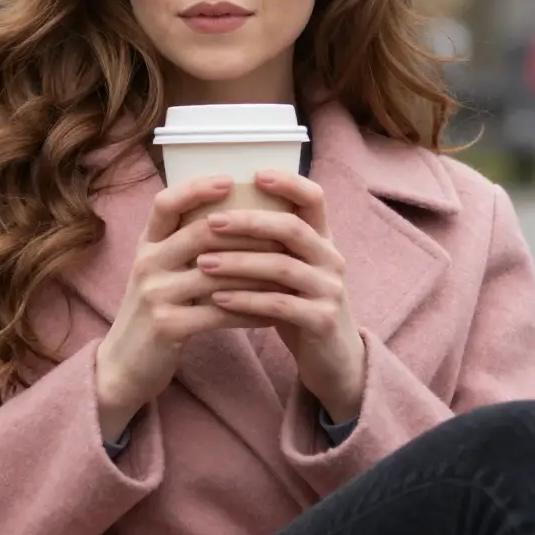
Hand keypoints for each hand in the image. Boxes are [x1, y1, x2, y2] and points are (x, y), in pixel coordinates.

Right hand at [93, 176, 282, 440]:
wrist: (123, 366)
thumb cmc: (154, 312)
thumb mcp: (159, 273)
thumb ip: (183, 246)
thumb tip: (233, 214)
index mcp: (146, 245)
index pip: (165, 203)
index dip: (196, 188)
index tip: (231, 179)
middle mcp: (146, 263)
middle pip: (198, 233)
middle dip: (244, 229)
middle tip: (283, 228)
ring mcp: (154, 295)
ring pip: (216, 274)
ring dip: (256, 271)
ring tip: (289, 268)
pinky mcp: (167, 326)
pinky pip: (219, 313)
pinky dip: (250, 311)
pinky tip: (274, 313)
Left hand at [194, 169, 366, 423]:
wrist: (332, 359)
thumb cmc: (299, 307)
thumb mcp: (289, 270)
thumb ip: (269, 244)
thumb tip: (216, 210)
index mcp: (323, 240)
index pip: (314, 198)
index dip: (288, 182)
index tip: (254, 175)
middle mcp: (332, 259)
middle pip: (292, 228)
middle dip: (249, 222)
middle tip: (210, 221)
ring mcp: (330, 290)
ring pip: (283, 267)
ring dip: (239, 263)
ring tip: (202, 263)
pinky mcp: (322, 321)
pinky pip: (280, 306)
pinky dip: (246, 301)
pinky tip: (218, 299)